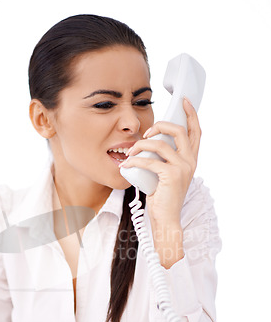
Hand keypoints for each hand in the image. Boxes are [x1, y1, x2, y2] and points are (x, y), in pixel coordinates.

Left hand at [120, 97, 200, 227]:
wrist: (166, 220)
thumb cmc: (162, 198)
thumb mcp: (165, 174)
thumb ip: (163, 159)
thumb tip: (147, 145)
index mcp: (191, 160)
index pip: (196, 132)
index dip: (191, 115)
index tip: (185, 102)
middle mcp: (190, 162)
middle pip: (179, 130)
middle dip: (160, 125)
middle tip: (146, 133)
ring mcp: (182, 168)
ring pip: (161, 144)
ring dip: (141, 145)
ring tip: (130, 152)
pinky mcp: (171, 176)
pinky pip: (150, 161)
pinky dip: (134, 161)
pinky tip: (126, 164)